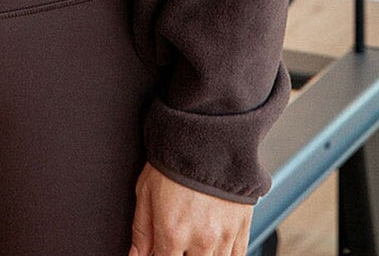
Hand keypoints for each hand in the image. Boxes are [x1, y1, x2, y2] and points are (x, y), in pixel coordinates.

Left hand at [129, 162, 251, 255]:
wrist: (210, 134)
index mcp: (173, 232)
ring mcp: (223, 237)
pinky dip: (225, 255)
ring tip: (195, 240)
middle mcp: (200, 240)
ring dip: (202, 255)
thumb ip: (141, 229)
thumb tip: (135, 254)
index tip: (161, 249)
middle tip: (179, 241)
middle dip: (183, 254)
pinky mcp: (242, 228)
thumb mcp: (146, 190)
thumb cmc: (176, 157)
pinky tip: (215, 247)